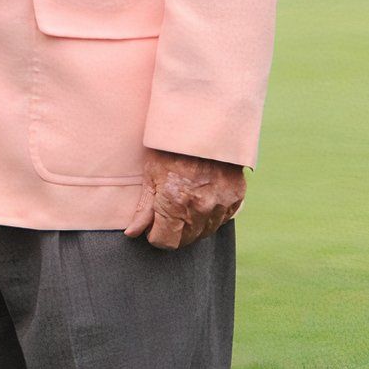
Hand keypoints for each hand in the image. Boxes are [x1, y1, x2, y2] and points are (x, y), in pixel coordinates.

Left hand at [126, 150, 245, 248]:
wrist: (205, 126)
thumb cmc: (170, 148)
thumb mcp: (151, 175)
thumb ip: (144, 209)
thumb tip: (133, 233)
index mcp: (174, 204)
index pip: (165, 242)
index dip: (155, 236)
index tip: (153, 226)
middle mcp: (200, 209)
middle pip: (185, 240)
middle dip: (173, 232)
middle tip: (167, 213)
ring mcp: (220, 204)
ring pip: (204, 232)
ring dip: (193, 225)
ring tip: (185, 201)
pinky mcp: (236, 198)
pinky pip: (221, 219)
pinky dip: (211, 214)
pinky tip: (203, 197)